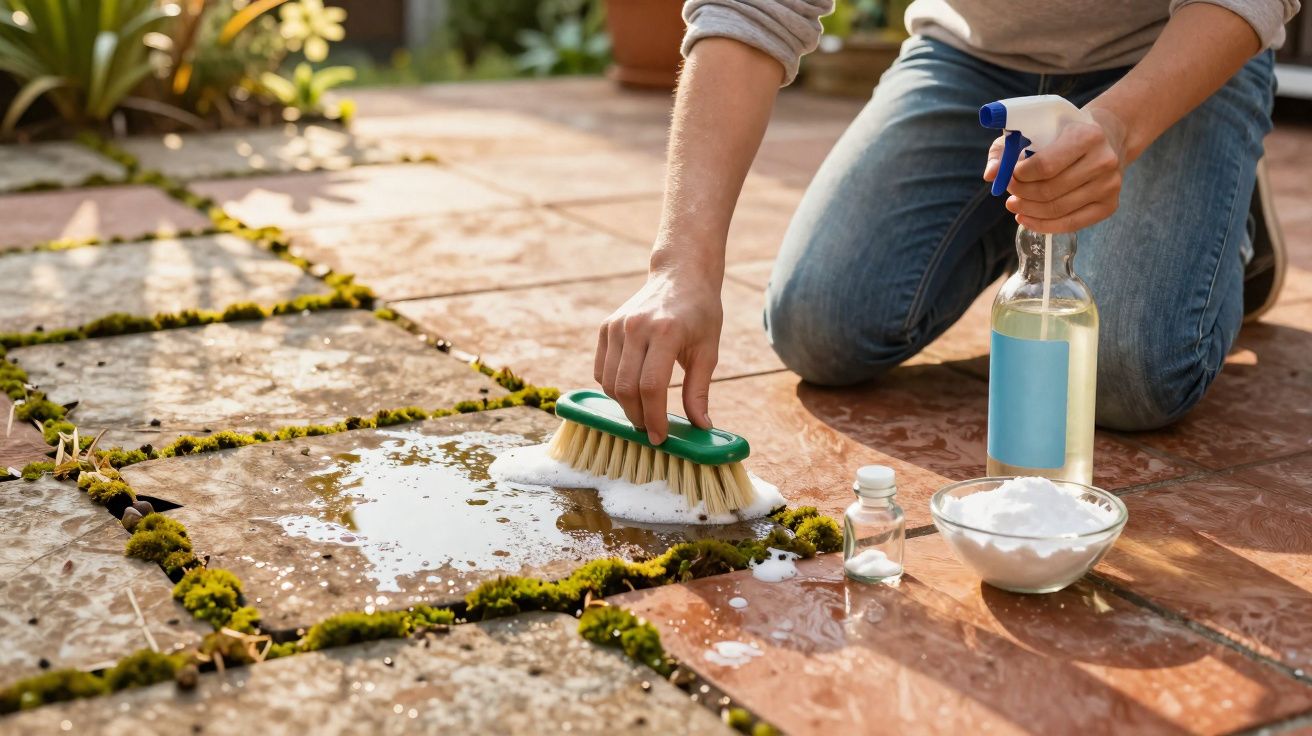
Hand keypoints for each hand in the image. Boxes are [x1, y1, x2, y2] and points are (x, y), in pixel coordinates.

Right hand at [595, 269, 721, 443]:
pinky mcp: (606, 327)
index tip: (660, 437)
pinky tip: (632, 391)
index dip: (654, 417)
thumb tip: (701, 427)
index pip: (652, 386)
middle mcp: (636, 327)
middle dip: (637, 416)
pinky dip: (613, 388)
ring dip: (624, 406)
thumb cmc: (700, 314)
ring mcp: (617, 326)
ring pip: (610, 382)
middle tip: (651, 430)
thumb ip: (700, 390)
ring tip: (644, 412)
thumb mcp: (708, 350)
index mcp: (666, 331)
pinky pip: (602, 370)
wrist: (680, 275)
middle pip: (626, 388)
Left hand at [983, 108, 1128, 232]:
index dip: (1019, 176)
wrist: (1104, 138)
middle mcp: (1103, 161)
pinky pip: (1071, 224)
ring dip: (1028, 210)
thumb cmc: (1061, 134)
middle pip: (1049, 191)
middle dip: (1021, 194)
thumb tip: (991, 175)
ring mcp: (1109, 185)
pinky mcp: (1109, 205)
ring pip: (1057, 209)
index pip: (1044, 166)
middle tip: (1009, 193)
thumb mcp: (1034, 130)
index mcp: (1087, 135)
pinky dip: (1043, 225)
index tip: (1008, 175)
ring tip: (1015, 205)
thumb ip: (1006, 149)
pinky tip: (1027, 218)